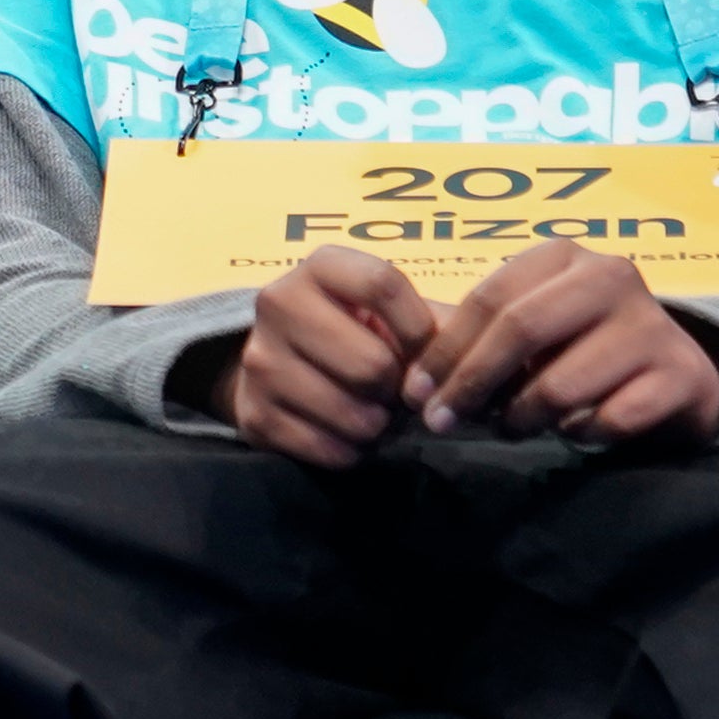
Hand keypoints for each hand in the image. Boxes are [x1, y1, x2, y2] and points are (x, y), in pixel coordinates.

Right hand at [222, 245, 438, 471]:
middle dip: (396, 389)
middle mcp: (278, 303)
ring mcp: (259, 361)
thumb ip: (435, 327)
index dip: (418, 328)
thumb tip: (466, 363)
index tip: (424, 353)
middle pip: (371, 363)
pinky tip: (345, 434)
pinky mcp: (253, 414)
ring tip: (371, 413)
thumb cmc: (352, 333)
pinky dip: (351, 451)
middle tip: (392, 391)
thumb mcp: (389, 314)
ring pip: (352, 414)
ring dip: (377, 425)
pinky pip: (328, 448)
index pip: (382, 284)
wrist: (277, 366)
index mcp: (318, 266)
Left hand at [399, 241, 718, 452]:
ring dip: (522, 417)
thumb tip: (414, 382)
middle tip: (442, 422)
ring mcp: (650, 325)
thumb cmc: (584, 351)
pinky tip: (575, 431)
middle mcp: (611, 277)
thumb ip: (478, 341)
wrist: (678, 376)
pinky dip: (579, 434)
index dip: (445, 349)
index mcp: (565, 257)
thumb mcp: (533, 329)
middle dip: (470, 382)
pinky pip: (609, 419)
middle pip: (521, 329)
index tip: (414, 392)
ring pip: (561, 383)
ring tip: (512, 428)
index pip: (490, 297)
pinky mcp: (679, 374)